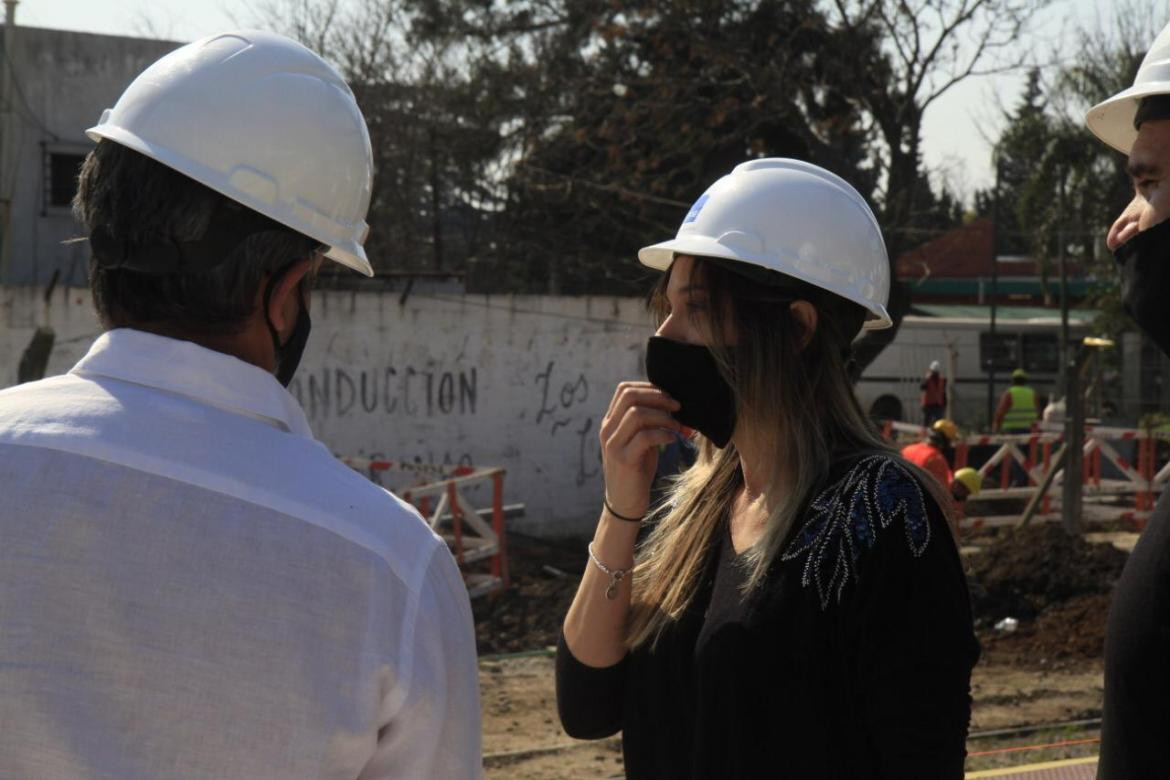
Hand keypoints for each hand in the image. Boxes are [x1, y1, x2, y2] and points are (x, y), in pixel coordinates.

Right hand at [599, 381, 681, 518]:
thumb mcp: (640, 441)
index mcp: (610, 422)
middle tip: (677, 407)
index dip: (650, 388)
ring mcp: (613, 445)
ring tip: (677, 426)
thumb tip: (674, 404)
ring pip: (637, 414)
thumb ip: (648, 422)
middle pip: (630, 396)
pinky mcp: (624, 460)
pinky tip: (673, 440)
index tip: (670, 397)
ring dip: (663, 417)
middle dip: (658, 397)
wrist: (624, 503)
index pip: (624, 390)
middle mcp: (607, 430)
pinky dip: (664, 434)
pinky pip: (645, 437)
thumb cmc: (637, 469)